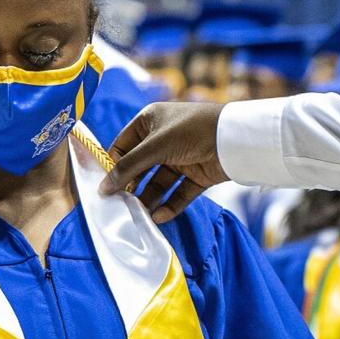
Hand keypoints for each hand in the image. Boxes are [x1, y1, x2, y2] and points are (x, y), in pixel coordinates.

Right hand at [99, 102, 227, 222]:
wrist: (235, 138)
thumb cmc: (191, 131)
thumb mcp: (155, 146)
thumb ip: (128, 167)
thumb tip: (104, 187)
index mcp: (150, 121)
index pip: (123, 145)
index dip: (113, 165)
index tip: (105, 187)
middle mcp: (163, 139)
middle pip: (140, 167)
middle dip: (131, 186)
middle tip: (120, 205)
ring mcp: (181, 158)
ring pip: (159, 183)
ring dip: (149, 199)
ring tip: (139, 215)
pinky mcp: (197, 174)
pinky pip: (178, 193)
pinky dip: (170, 205)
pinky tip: (160, 217)